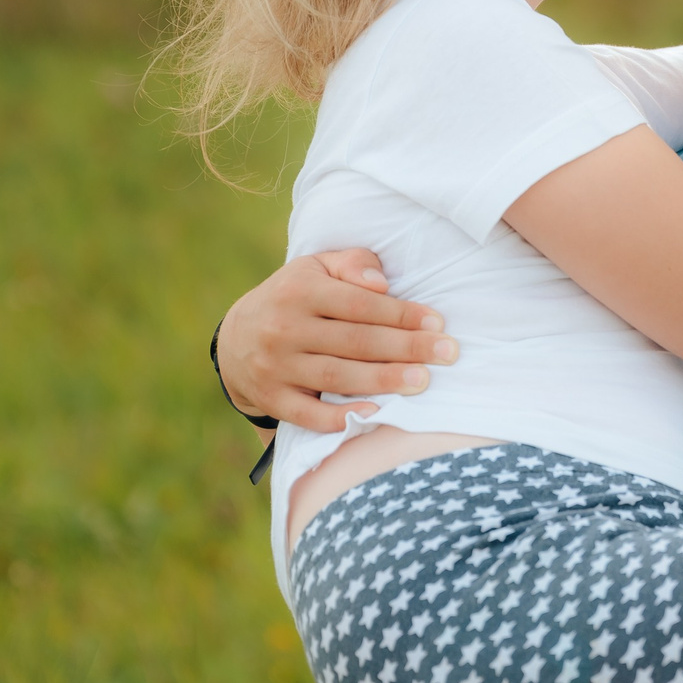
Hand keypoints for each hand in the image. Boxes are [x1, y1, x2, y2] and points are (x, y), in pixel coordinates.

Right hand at [216, 249, 456, 433]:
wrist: (234, 339)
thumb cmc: (293, 298)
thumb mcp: (315, 268)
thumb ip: (352, 265)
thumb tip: (381, 284)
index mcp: (299, 291)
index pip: (360, 304)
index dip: (402, 314)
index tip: (438, 323)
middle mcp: (284, 328)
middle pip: (355, 341)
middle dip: (405, 348)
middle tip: (447, 354)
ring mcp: (274, 366)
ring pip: (336, 376)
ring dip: (383, 381)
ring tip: (423, 381)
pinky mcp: (271, 398)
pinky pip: (308, 413)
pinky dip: (340, 417)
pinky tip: (375, 414)